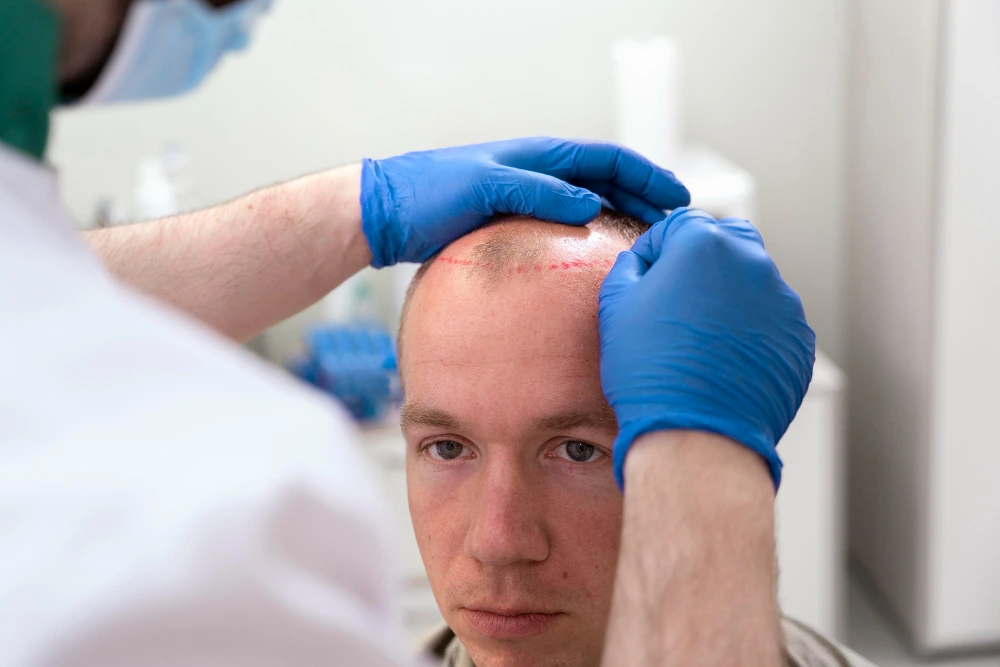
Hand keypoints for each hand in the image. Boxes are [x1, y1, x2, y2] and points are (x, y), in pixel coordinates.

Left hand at [359, 137, 689, 266]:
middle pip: (607, 183)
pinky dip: (589, 239)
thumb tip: (592, 204)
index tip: (678, 199)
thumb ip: (538, 191)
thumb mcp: (486, 187)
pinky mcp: (513, 225)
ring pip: (589, 206)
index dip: (647, 175)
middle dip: (644, 200)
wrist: (386, 212)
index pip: (608, 160)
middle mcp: (540, 174)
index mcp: (540, 156)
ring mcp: (528, 199)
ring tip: (645, 247)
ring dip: (620, 220)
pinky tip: (596, 264)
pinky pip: (563, 229)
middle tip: (672, 230)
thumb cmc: (430, 192)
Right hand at [598, 208, 815, 488]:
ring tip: (701, 340)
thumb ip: (630, 268)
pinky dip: (752, 332)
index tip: (646, 278)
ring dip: (730, 297)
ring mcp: (783, 302)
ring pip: (753, 283)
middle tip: (678, 300)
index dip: (656, 249)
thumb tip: (641, 262)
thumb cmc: (650, 369)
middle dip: (703, 261)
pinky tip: (725, 362)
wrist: (696, 434)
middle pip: (727, 242)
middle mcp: (753, 263)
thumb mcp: (616, 308)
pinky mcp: (798, 340)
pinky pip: (772, 323)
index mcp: (705, 244)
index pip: (679, 224)